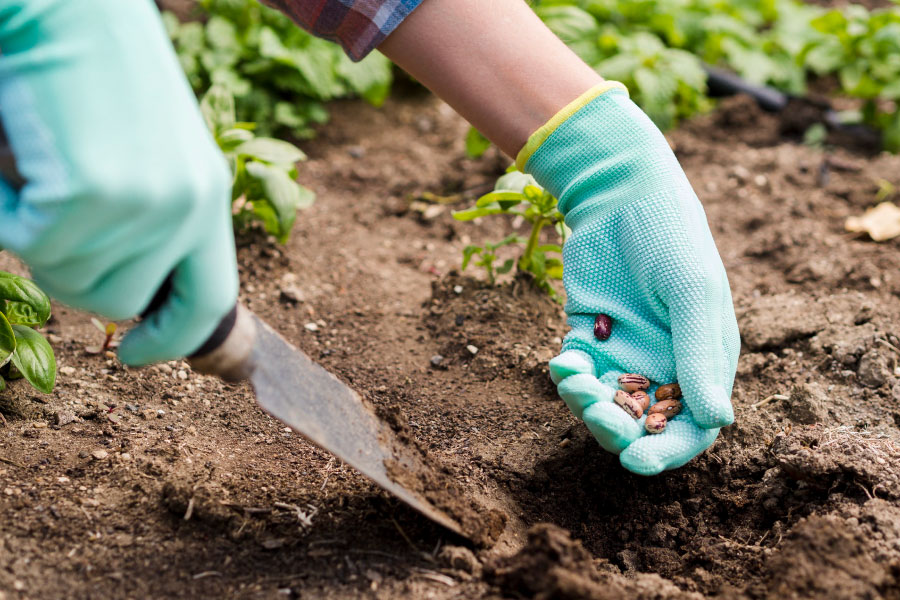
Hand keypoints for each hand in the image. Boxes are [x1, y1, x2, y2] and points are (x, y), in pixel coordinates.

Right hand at [0, 0, 237, 365]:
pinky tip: (20, 153)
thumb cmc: (94, 72)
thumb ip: (152, 221)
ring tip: (44, 165)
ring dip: (37, 233)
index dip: (171, 340)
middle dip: (72, 274)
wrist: (62, 3)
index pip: (208, 302)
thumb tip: (128, 301)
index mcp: (208, 197)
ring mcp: (143, 206)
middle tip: (53, 210)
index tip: (134, 357)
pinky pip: (25, 244)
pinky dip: (4, 208)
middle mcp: (188, 208)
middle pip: (119, 304)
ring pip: (68, 280)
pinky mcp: (90, 196)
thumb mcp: (148, 154)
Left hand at [522, 84, 739, 474]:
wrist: (620, 195)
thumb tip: (718, 422)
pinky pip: (576, 373)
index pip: (692, 426)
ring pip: (603, 403)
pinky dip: (566, 376)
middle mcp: (665, 363)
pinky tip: (560, 361)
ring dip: (585, 403)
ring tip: (572, 379)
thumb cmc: (671, 238)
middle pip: (642, 423)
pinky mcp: (589, 335)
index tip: (636, 462)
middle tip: (596, 416)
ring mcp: (625, 351)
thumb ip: (700, 355)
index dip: (668, 450)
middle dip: (617, 430)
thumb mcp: (691, 293)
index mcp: (704, 361)